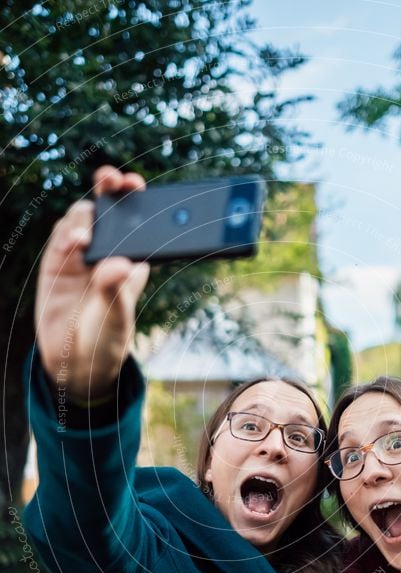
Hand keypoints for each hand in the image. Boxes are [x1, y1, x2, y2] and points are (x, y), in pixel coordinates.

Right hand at [35, 166, 149, 398]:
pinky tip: (72, 241)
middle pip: (110, 209)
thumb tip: (120, 265)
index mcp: (133, 261)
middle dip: (111, 188)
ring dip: (85, 216)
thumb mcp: (117, 320)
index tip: (137, 185)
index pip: (139, 222)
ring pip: (84, 218)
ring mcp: (81, 255)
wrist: (73, 362)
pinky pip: (62, 237)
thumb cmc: (106, 340)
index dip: (138, 199)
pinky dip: (66, 233)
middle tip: (112, 179)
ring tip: (85, 236)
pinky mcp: (58, 262)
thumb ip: (116, 292)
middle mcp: (108, 252)